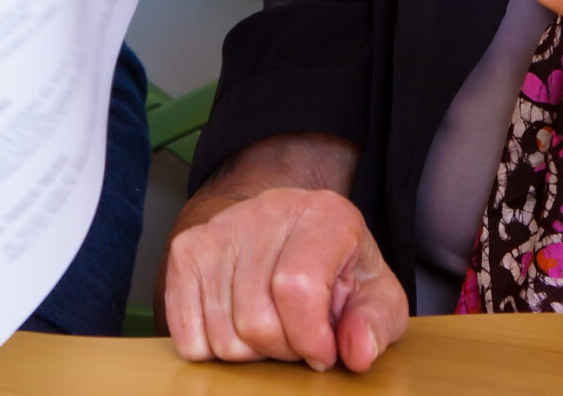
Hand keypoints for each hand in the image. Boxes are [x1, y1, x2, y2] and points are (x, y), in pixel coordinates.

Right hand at [163, 187, 407, 371]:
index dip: (311, 337)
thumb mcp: (376, 295)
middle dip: (282, 349)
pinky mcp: (186, 250)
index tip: (323, 351)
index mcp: (324, 215)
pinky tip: (239, 326)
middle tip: (298, 337)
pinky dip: (213, 350)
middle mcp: (265, 211)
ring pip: (222, 334)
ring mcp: (218, 228)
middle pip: (255, 318)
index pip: (298, 287)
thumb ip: (377, 323)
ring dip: (250, 351)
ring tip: (272, 327)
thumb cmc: (338, 270)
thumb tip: (358, 351)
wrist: (292, 233)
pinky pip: (187, 336)